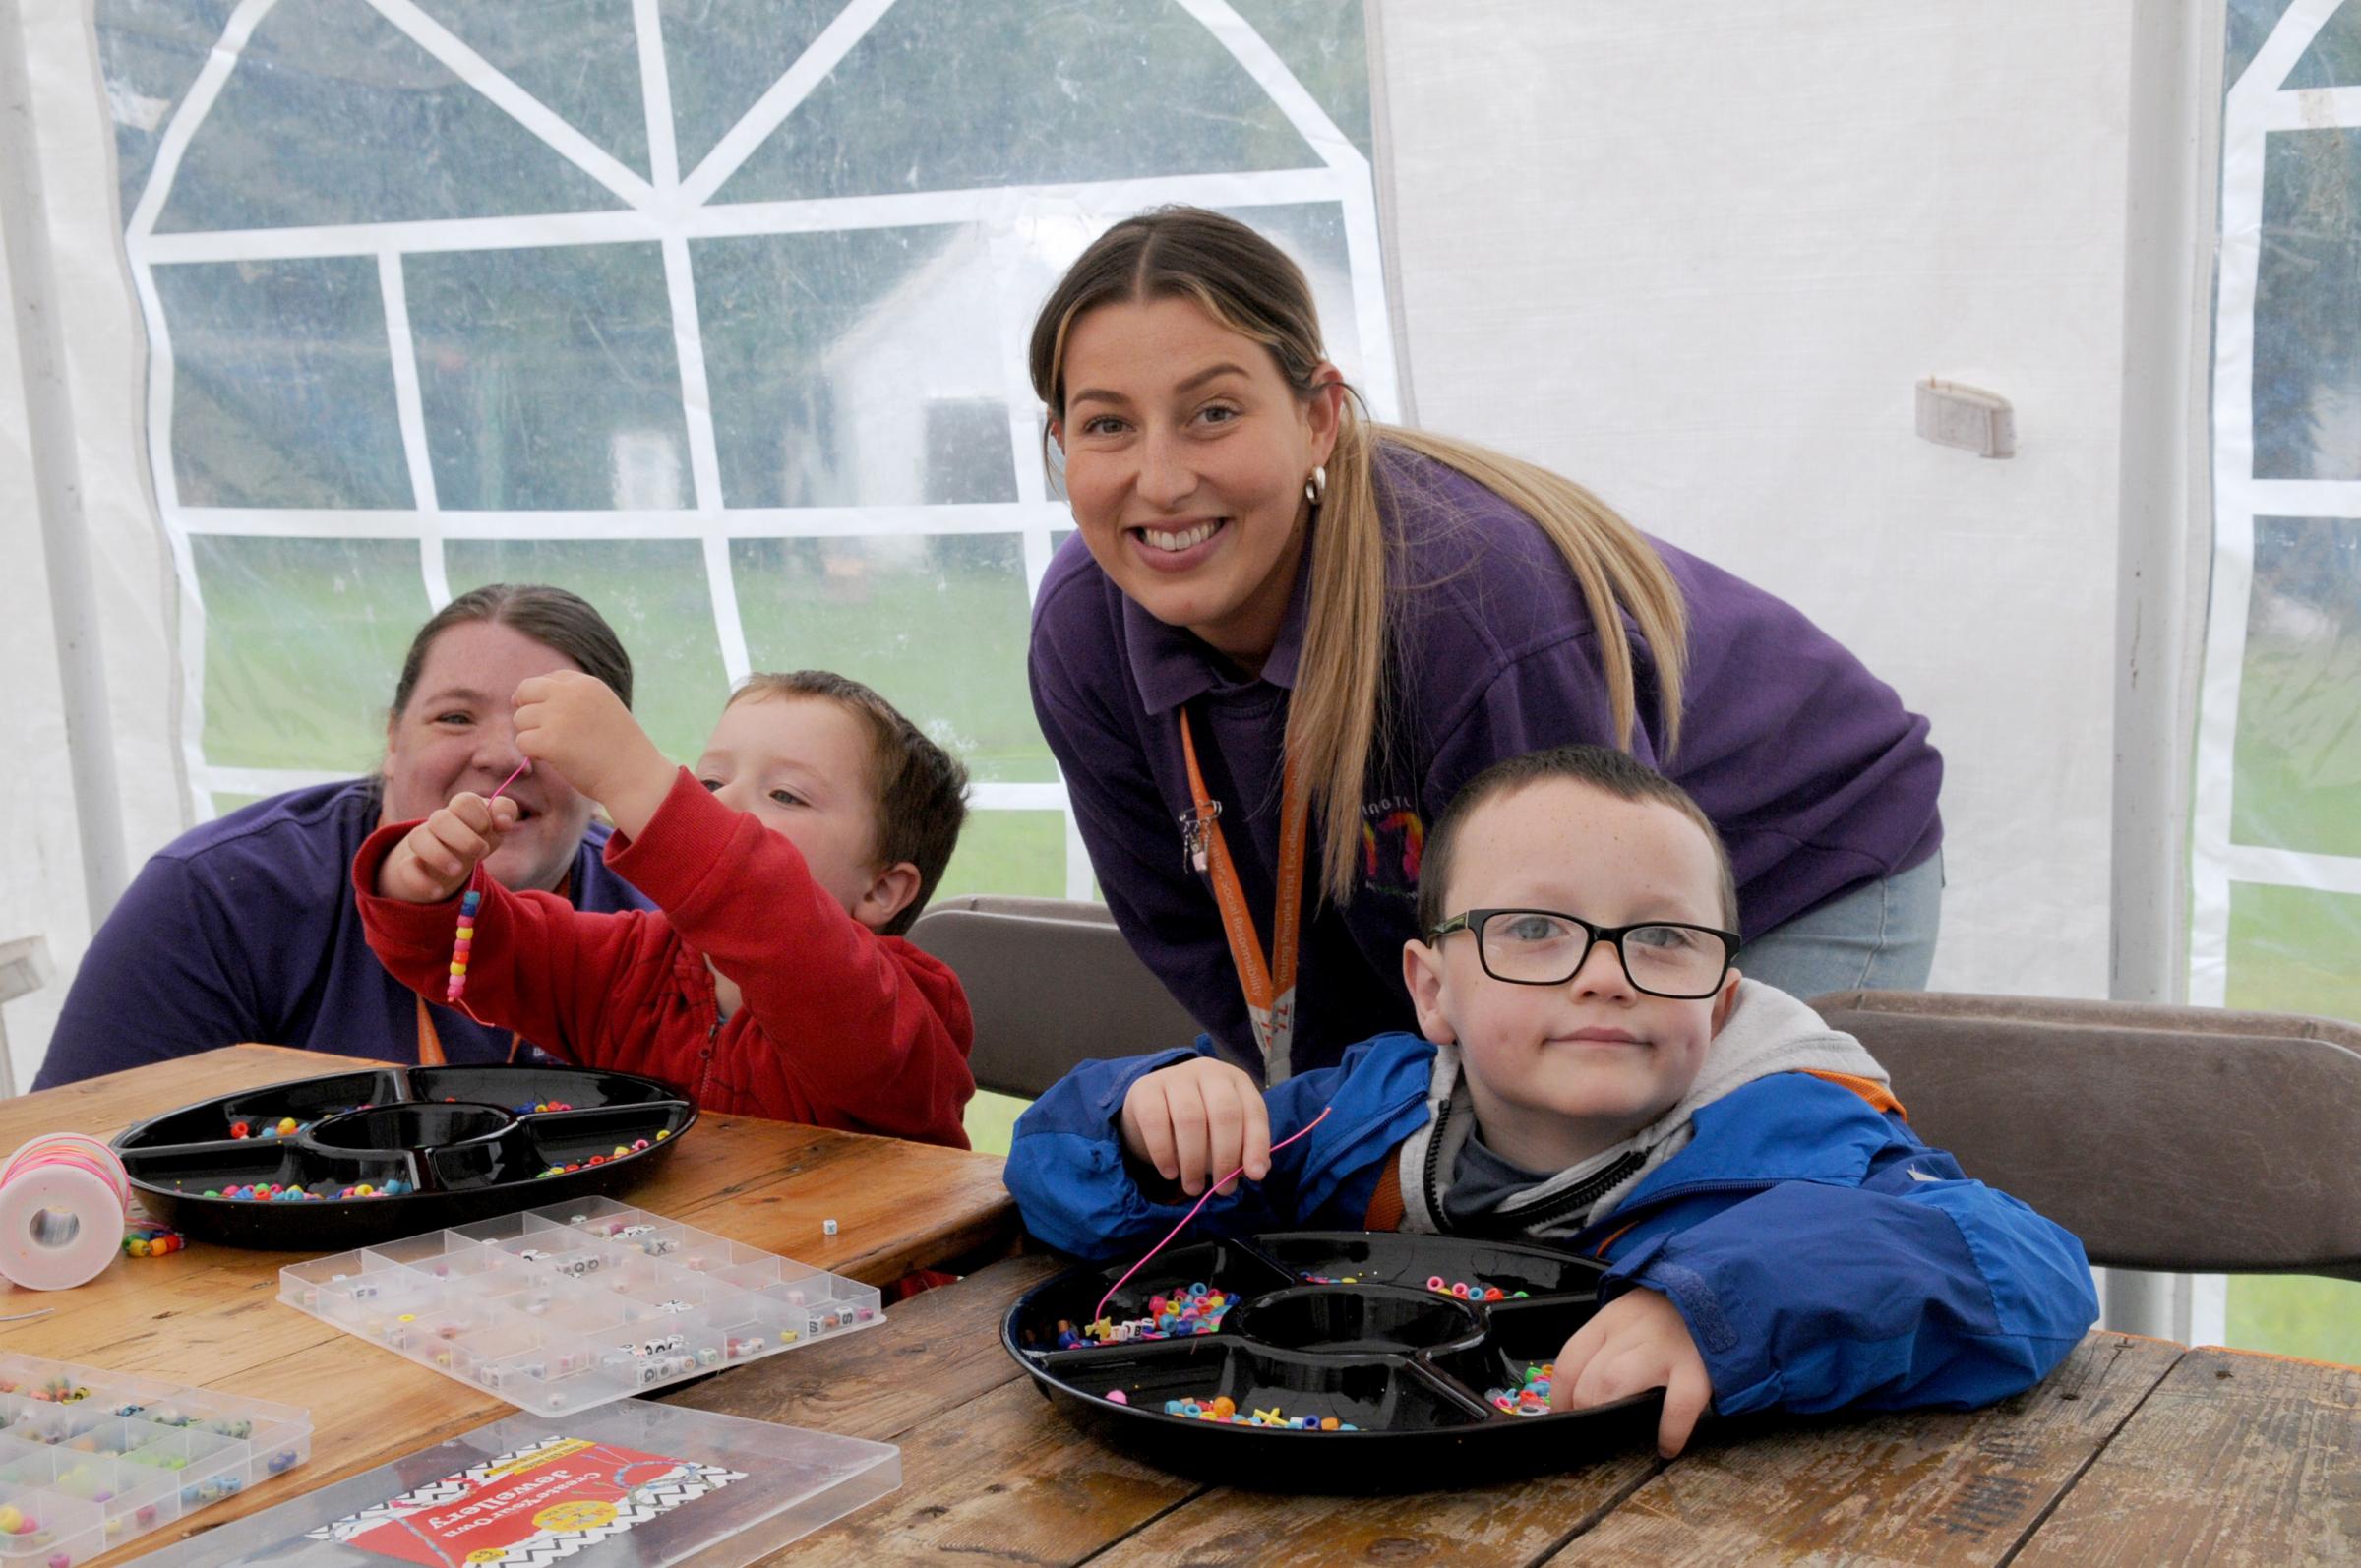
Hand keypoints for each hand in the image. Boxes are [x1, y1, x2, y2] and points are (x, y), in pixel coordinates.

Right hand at [378, 792, 519, 902]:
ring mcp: (422, 844)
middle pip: (441, 819)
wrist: (445, 862)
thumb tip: (505, 821)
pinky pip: (405, 870)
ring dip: (439, 856)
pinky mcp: (410, 866)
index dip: (480, 815)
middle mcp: (438, 823)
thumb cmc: (475, 838)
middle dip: (464, 838)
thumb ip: (504, 813)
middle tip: (481, 853)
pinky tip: (438, 892)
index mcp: (460, 810)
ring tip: (458, 871)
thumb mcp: (493, 827)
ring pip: (418, 839)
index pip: (465, 802)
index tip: (489, 829)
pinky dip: (421, 882)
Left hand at [512, 671, 670, 833]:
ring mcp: (559, 716)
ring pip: (520, 719)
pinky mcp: (550, 741)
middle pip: (525, 691)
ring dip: (532, 735)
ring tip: (558, 748)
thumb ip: (572, 698)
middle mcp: (570, 693)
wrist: (635, 776)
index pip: (547, 679)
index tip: (555, 719)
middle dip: (529, 712)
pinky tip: (553, 759)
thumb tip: (519, 698)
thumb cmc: (618, 748)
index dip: (543, 699)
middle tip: (545, 733)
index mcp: (586, 683)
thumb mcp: (602, 708)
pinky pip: (522, 742)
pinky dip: (533, 754)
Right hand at [1119, 1057, 1270, 1197]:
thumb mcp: (1224, 1137)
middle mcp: (1208, 1072)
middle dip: (1225, 1156)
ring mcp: (1175, 1076)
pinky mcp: (1145, 1088)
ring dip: (1194, 1161)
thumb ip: (1243, 1152)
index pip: (1253, 1111)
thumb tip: (1259, 1169)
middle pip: (1224, 1113)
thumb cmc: (1200, 1126)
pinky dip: (1163, 1153)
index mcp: (1236, 1081)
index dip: (1257, 1144)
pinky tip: (1170, 1172)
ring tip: (1193, 1187)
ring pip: (1190, 1118)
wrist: (1153, 1110)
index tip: (1255, 1176)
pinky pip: (1155, 1121)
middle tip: (1222, 1189)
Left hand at [1551, 1288, 1713, 1456]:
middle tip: (1594, 1428)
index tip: (1565, 1413)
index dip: (1561, 1395)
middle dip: (1585, 1410)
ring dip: (1610, 1415)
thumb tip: (1585, 1389)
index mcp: (1613, 1317)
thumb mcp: (1637, 1315)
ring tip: (1618, 1435)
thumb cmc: (1678, 1314)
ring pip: (1614, 1384)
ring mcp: (1665, 1348)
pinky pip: (1677, 1407)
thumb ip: (1613, 1343)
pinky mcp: (1699, 1369)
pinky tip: (1667, 1445)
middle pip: (1589, 1377)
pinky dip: (1669, 1432)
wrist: (1728, 1293)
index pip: (1570, 1359)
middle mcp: (1634, 1330)